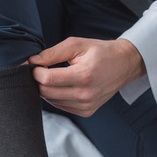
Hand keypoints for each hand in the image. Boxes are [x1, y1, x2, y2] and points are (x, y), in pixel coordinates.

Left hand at [28, 36, 145, 115]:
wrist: (124, 65)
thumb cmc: (100, 52)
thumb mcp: (77, 45)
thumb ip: (53, 53)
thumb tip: (32, 61)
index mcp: (84, 75)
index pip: (48, 79)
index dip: (36, 71)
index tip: (36, 64)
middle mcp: (85, 94)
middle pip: (46, 93)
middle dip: (39, 81)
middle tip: (42, 69)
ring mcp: (86, 106)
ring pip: (51, 101)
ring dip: (47, 89)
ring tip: (55, 76)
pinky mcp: (86, 112)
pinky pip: (61, 106)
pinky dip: (56, 96)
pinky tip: (64, 85)